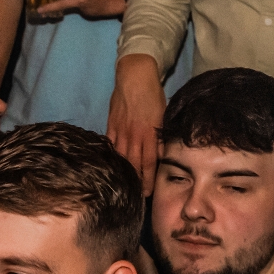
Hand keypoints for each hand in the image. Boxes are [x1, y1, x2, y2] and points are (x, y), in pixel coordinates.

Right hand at [109, 54, 166, 193]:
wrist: (135, 76)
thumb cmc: (153, 95)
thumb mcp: (163, 115)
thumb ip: (161, 136)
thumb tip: (163, 156)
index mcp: (149, 132)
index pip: (150, 162)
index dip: (148, 179)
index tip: (148, 193)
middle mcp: (134, 135)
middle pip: (134, 163)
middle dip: (135, 181)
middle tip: (136, 197)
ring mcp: (120, 131)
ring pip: (121, 157)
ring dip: (123, 172)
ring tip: (123, 187)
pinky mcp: (111, 125)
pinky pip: (110, 145)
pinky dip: (111, 157)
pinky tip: (110, 168)